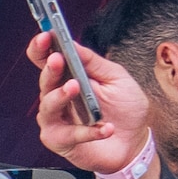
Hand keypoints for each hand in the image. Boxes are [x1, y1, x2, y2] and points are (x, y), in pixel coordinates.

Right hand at [27, 31, 155, 178]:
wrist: (135, 142)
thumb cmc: (125, 110)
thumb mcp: (116, 78)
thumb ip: (93, 62)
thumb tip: (73, 44)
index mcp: (68, 78)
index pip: (46, 61)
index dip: (42, 48)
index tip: (45, 36)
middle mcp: (58, 98)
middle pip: (45, 82)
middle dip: (49, 69)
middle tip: (58, 60)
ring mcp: (56, 120)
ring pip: (48, 107)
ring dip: (60, 96)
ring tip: (75, 88)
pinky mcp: (62, 142)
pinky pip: (69, 134)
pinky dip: (88, 131)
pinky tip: (105, 127)